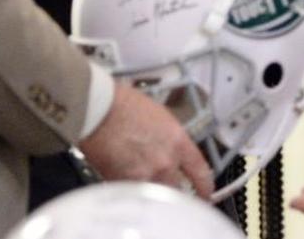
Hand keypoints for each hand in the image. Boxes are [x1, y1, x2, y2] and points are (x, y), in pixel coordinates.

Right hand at [77, 83, 213, 197]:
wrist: (98, 109)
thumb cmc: (124, 105)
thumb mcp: (161, 118)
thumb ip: (171, 140)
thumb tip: (171, 153)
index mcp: (178, 142)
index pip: (201, 172)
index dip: (205, 188)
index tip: (205, 195)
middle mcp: (165, 162)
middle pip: (178, 191)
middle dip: (174, 194)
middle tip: (170, 196)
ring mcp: (143, 175)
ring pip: (154, 197)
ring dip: (151, 197)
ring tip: (143, 193)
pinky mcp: (121, 183)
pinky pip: (131, 195)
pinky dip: (130, 193)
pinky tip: (124, 187)